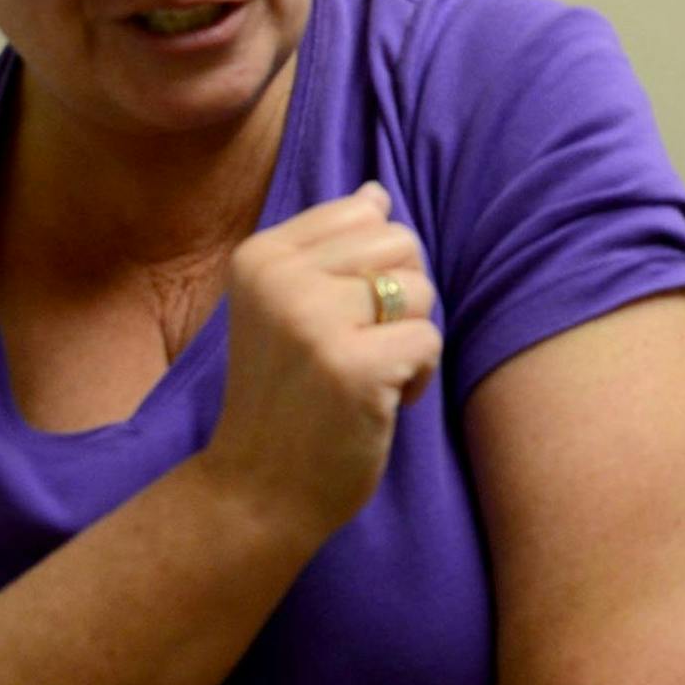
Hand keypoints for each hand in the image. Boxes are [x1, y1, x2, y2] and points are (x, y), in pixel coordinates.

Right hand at [197, 181, 442, 544]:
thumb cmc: (284, 398)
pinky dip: (418, 377)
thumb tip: (377, 193)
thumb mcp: (285, 308)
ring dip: (410, 339)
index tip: (339, 317)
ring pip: (421, 290)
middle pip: (401, 244)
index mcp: (261, 255)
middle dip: (400, 299)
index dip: (374, 268)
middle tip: (361, 348)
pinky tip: (379, 402)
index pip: (364, 212)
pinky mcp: (352, 365)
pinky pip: (429, 339)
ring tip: (367, 375)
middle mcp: (281, 277)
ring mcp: (313, 320)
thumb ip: (329, 248)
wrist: (255, 491)